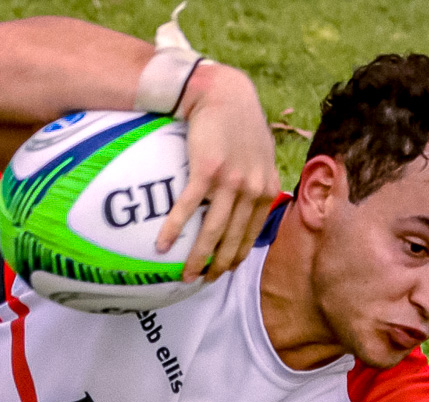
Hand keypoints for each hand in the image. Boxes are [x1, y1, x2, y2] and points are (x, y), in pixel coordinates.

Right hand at [163, 64, 281, 281]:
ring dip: (197, 257)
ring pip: (213, 231)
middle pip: (232, 239)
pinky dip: (174, 229)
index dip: (237, 256)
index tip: (223, 271)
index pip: (252, 233)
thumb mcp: (260, 153)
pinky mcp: (207, 171)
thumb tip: (248, 202)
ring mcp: (230, 181)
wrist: (222, 93)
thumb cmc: (238, 122)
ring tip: (184, 275)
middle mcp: (252, 188)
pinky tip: (162, 245)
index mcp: (265, 188)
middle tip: (202, 282)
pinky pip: (188, 208)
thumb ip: (258, 179)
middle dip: (218, 266)